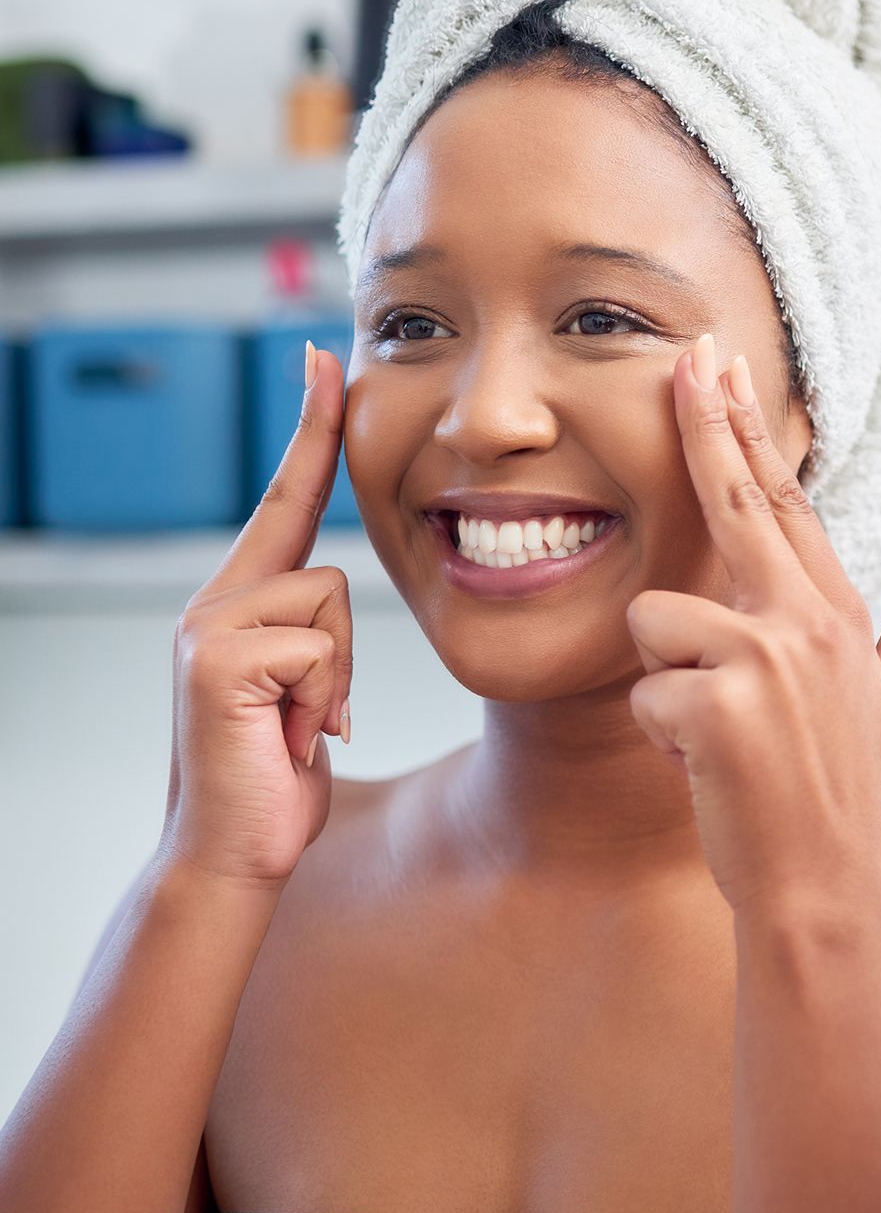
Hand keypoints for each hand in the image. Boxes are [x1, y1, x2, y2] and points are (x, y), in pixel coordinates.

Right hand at [158, 341, 352, 891]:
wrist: (231, 854)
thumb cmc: (277, 772)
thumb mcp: (304, 689)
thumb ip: (310, 633)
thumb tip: (325, 604)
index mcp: (239, 602)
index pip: (285, 499)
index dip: (310, 429)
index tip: (324, 359)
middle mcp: (214, 602)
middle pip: (331, 571)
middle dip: (340, 657)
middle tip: (306, 720)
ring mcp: (207, 626)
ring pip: (331, 607)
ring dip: (335, 684)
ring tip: (295, 730)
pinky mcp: (217, 658)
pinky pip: (319, 649)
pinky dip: (322, 703)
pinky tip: (287, 740)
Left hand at [624, 334, 880, 917]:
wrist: (821, 886)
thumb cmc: (841, 794)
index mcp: (835, 616)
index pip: (784, 503)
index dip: (751, 431)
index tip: (727, 370)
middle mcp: (804, 623)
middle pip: (737, 499)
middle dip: (707, 419)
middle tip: (688, 352)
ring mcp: (761, 658)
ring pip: (656, 620)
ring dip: (667, 679)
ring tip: (711, 729)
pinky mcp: (715, 701)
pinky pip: (644, 689)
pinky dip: (660, 732)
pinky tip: (702, 763)